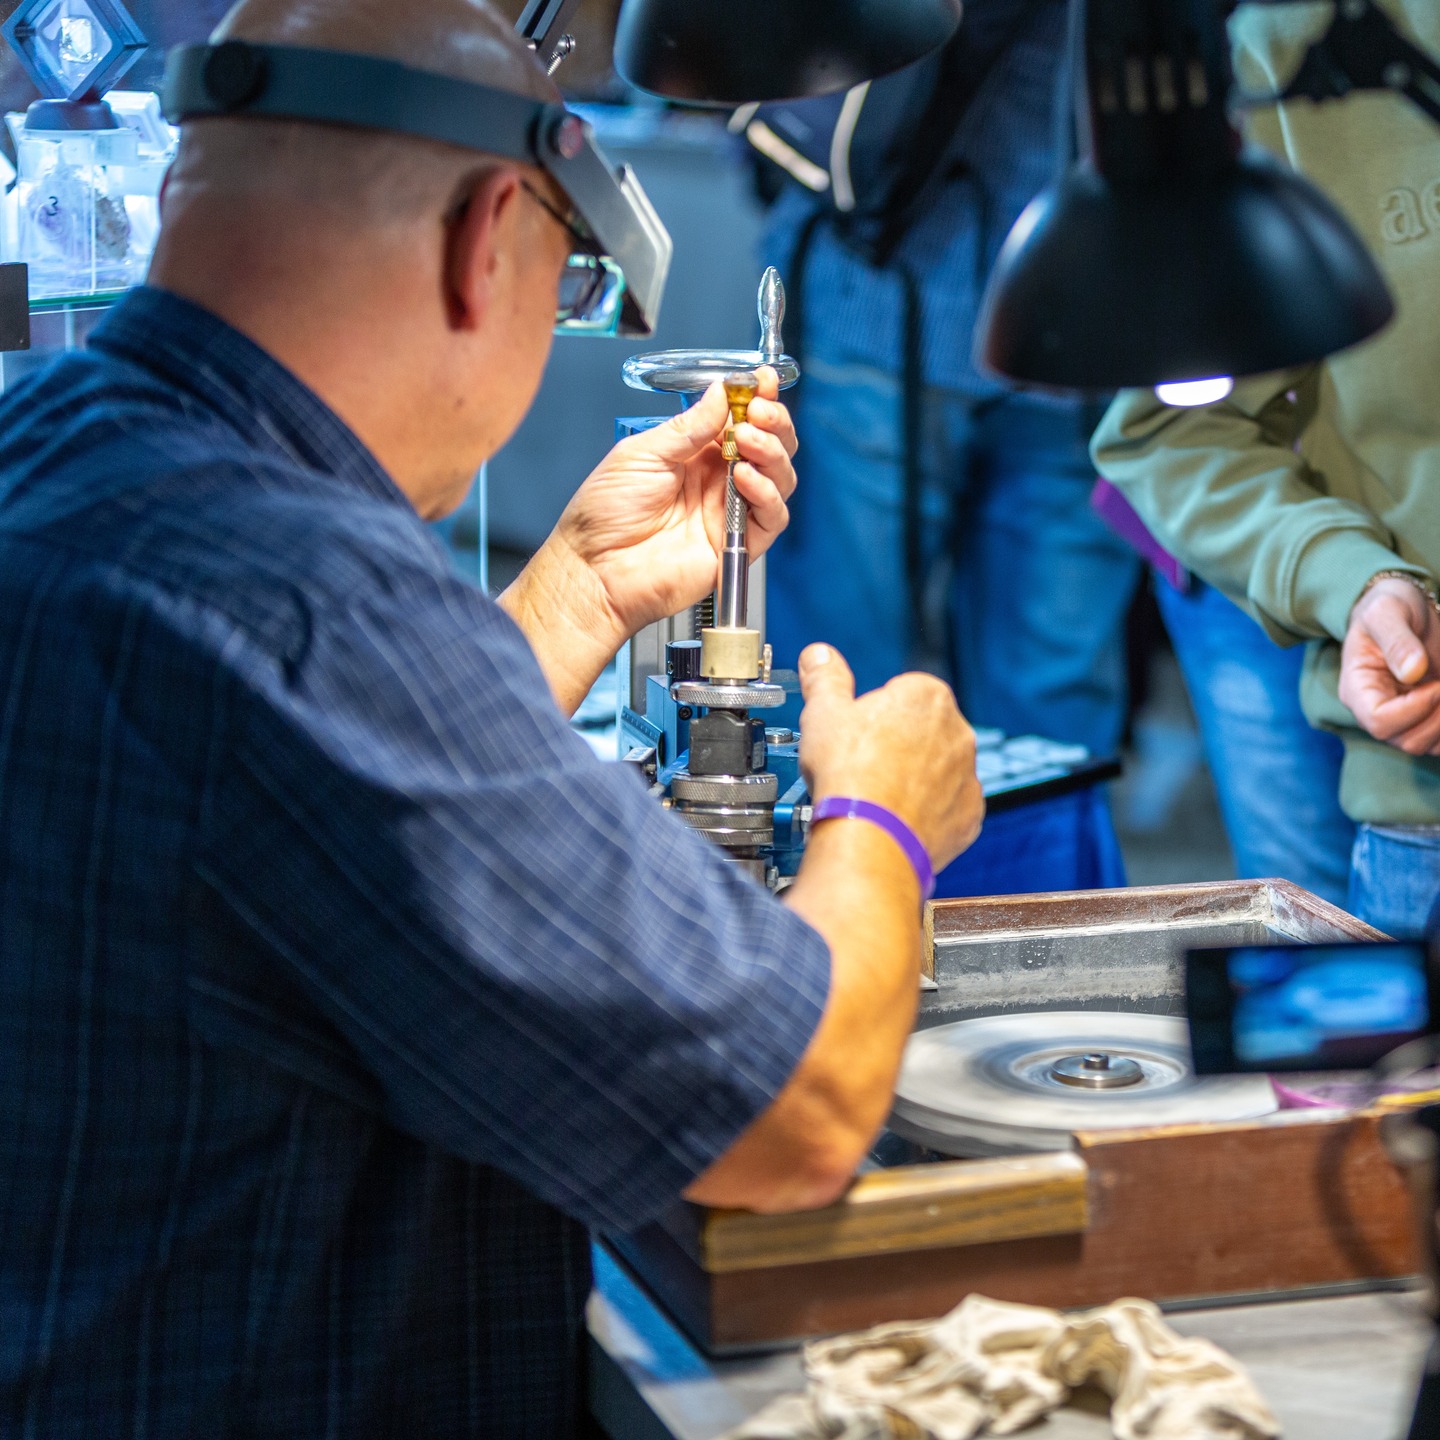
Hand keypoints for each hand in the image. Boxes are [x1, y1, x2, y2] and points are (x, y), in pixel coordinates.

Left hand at [548, 366, 797, 643]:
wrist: (595, 570)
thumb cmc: (603, 517)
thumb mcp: (641, 454)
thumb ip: (687, 427)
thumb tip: (719, 393)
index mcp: (695, 455)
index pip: (740, 420)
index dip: (756, 398)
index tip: (762, 380)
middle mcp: (718, 481)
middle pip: (769, 446)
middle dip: (772, 422)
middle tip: (758, 411)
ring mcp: (729, 513)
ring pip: (779, 477)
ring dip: (772, 452)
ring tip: (748, 440)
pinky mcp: (737, 545)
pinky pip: (772, 517)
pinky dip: (767, 493)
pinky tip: (746, 477)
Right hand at [797, 644, 983, 870]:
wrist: (871, 838)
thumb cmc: (849, 773)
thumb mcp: (823, 712)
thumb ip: (825, 678)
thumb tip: (819, 656)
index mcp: (927, 696)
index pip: (901, 694)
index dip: (873, 714)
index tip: (855, 734)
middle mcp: (958, 732)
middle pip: (922, 732)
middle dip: (897, 745)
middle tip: (862, 766)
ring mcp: (967, 776)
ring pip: (937, 770)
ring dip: (913, 779)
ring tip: (876, 797)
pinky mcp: (969, 815)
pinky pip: (947, 808)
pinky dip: (926, 813)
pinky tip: (896, 819)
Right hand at [1339, 576, 1439, 754]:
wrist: (1402, 610)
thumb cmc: (1388, 607)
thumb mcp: (1387, 611)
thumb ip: (1396, 640)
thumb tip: (1412, 672)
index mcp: (1356, 688)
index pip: (1379, 722)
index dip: (1414, 709)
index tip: (1435, 683)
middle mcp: (1374, 710)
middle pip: (1405, 740)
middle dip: (1438, 718)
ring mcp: (1398, 718)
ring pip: (1424, 746)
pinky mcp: (1420, 719)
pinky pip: (1439, 743)